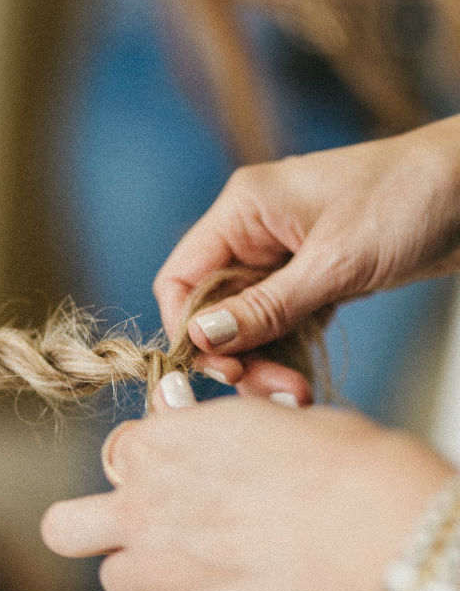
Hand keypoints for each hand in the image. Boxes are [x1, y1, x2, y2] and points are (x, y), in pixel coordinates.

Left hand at [41, 383, 454, 590]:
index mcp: (154, 447)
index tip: (176, 462)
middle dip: (84, 524)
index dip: (146, 456)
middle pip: (64, 527)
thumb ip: (196, 423)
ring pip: (117, 578)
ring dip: (146, 567)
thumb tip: (173, 408)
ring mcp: (164, 572)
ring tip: (204, 557)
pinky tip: (254, 581)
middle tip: (127, 523)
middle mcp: (141, 511)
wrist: (365, 520)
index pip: (116, 451)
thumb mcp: (253, 416)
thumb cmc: (321, 452)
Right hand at [154, 116, 459, 376]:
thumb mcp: (335, 260)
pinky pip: (282, 326)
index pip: (182, 277)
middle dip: (235, 354)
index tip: (215, 368)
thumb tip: (200, 338)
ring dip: (264, 362)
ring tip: (295, 391)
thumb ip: (267, 305)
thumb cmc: (409, 199)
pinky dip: (289, 355)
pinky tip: (302, 379)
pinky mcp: (312, 280)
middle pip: (214, 309)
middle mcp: (254, 234)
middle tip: (270, 388)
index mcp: (244, 210)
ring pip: (248, 324)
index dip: (186, 327)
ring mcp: (284, 259)